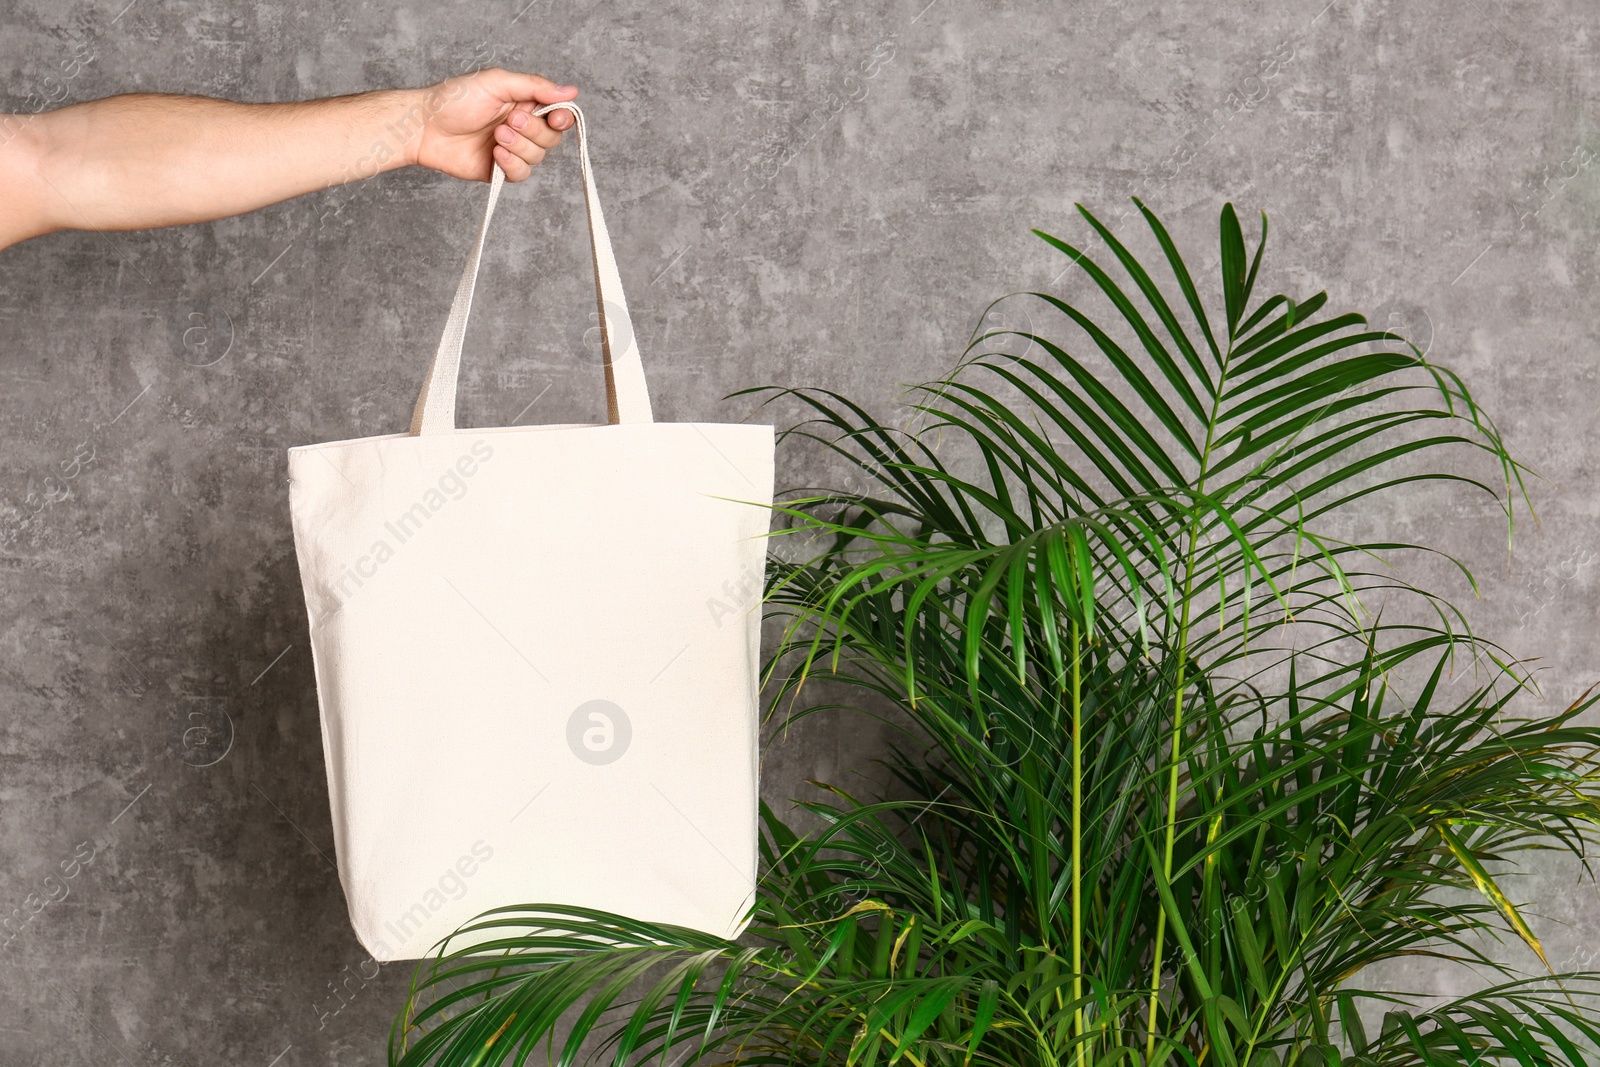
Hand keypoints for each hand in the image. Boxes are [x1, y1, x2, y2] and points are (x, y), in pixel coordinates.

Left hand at [412, 68, 577, 182]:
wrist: (425, 127)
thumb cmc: (454, 99)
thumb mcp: (497, 83)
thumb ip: (535, 87)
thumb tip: (570, 91)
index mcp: (524, 103)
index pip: (558, 115)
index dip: (563, 119)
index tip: (555, 118)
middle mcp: (521, 127)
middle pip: (551, 138)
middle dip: (533, 131)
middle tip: (509, 120)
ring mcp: (511, 150)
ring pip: (537, 157)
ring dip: (519, 146)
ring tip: (496, 135)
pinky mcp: (499, 170)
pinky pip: (521, 174)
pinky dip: (512, 164)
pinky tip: (496, 154)